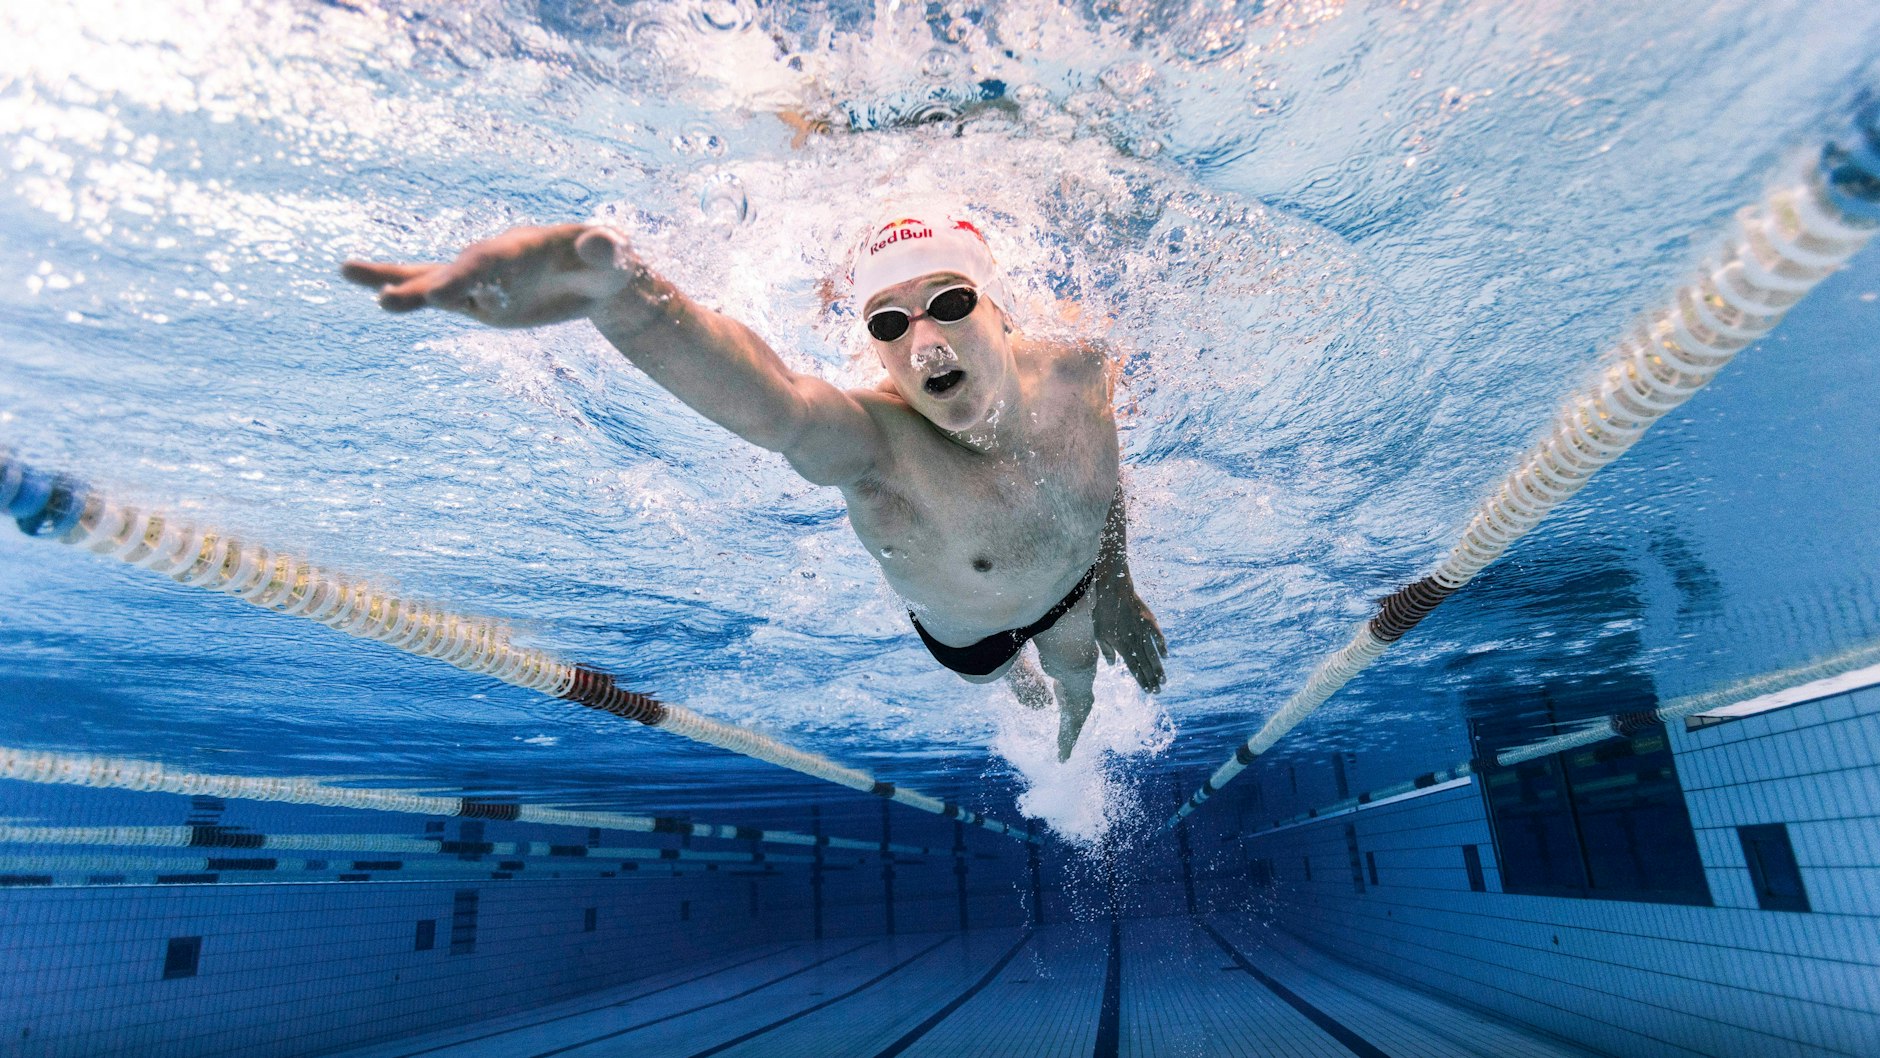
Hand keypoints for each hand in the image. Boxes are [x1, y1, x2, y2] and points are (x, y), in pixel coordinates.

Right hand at [341, 224, 645, 329]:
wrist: (599, 274)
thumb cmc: (608, 260)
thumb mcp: (615, 255)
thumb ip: (605, 248)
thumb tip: (601, 241)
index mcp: (520, 247)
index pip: (489, 265)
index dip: (466, 280)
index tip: (442, 295)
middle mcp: (491, 260)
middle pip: (453, 273)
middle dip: (424, 287)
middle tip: (386, 298)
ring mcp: (480, 280)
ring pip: (432, 281)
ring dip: (399, 285)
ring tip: (346, 270)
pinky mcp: (477, 299)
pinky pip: (438, 297)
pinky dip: (409, 296)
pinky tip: (378, 297)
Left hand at [1092, 569, 1167, 692]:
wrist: (1114, 590)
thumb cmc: (1103, 612)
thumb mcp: (1098, 633)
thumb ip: (1106, 650)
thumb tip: (1111, 664)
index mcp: (1122, 645)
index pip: (1134, 668)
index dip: (1141, 680)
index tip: (1147, 690)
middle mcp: (1135, 640)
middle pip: (1146, 664)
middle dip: (1152, 679)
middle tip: (1158, 691)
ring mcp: (1144, 631)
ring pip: (1153, 654)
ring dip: (1159, 668)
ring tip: (1164, 680)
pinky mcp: (1150, 621)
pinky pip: (1158, 636)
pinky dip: (1162, 646)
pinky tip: (1166, 656)